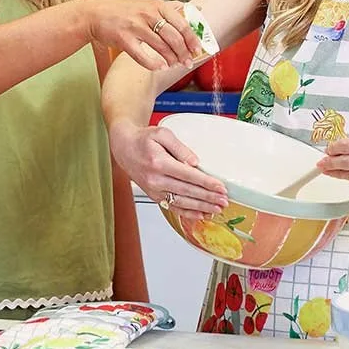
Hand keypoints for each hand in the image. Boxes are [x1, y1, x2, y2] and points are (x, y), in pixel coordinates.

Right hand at [80, 0, 205, 71]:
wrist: (94, 13)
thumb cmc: (123, 9)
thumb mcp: (148, 2)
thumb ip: (171, 7)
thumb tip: (197, 8)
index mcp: (157, 5)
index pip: (182, 24)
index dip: (192, 39)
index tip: (197, 49)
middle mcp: (147, 14)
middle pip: (174, 38)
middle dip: (184, 53)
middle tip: (187, 62)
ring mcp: (135, 26)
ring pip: (161, 47)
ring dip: (171, 59)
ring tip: (174, 65)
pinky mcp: (123, 39)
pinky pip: (142, 56)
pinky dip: (154, 64)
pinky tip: (160, 67)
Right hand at [111, 121, 228, 221]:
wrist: (124, 148)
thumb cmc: (143, 140)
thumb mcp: (162, 134)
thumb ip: (180, 147)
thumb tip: (194, 162)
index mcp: (159, 163)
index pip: (188, 176)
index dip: (206, 183)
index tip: (221, 187)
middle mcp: (156, 179)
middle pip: (187, 192)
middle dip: (208, 198)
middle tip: (224, 201)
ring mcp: (154, 190)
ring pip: (182, 203)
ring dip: (201, 208)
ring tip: (217, 209)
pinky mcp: (154, 196)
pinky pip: (173, 208)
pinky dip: (188, 213)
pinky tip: (201, 215)